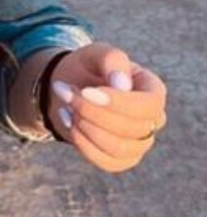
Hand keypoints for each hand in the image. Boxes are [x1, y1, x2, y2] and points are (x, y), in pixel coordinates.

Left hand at [44, 43, 166, 171]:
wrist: (69, 88)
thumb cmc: (88, 68)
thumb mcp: (96, 54)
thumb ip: (111, 60)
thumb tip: (122, 85)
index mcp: (153, 90)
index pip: (150, 104)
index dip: (118, 102)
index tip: (86, 91)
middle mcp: (153, 120)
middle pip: (132, 128)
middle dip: (91, 111)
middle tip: (64, 91)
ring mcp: (139, 143)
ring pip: (118, 148)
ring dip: (85, 128)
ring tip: (65, 106)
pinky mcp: (122, 159)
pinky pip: (107, 162)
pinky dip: (82, 144)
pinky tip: (67, 120)